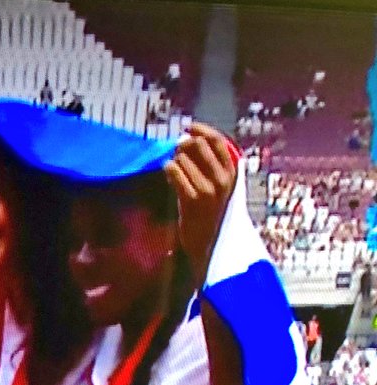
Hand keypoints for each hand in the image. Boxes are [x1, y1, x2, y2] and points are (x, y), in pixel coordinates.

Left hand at [165, 123, 236, 284]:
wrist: (207, 241)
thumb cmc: (208, 211)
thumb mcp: (217, 186)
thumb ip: (209, 164)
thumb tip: (188, 139)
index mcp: (232, 173)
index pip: (218, 141)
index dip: (201, 130)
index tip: (189, 127)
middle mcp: (223, 180)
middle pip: (199, 146)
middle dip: (184, 144)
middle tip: (177, 149)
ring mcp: (208, 190)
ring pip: (184, 159)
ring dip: (175, 160)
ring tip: (175, 170)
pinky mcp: (192, 200)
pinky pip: (175, 172)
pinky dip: (169, 169)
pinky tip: (168, 171)